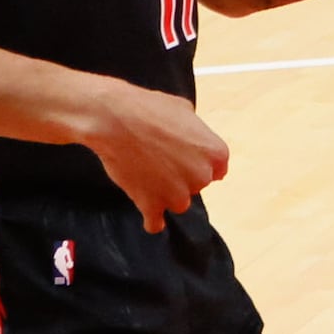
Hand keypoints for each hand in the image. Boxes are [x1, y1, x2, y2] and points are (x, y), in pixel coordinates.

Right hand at [78, 81, 229, 231]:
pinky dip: (152, 220)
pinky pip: (155, 223)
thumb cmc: (151, 109)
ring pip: (177, 203)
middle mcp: (202, 176)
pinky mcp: (151, 205)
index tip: (184, 162)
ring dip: (165, 195)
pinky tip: (148, 216)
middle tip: (159, 163)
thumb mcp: (186, 112)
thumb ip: (197, 132)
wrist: (117, 120)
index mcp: (217, 153)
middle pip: (195, 186)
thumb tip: (195, 140)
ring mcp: (177, 193)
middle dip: (181, 178)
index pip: (216, 170)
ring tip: (147, 178)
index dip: (198, 166)